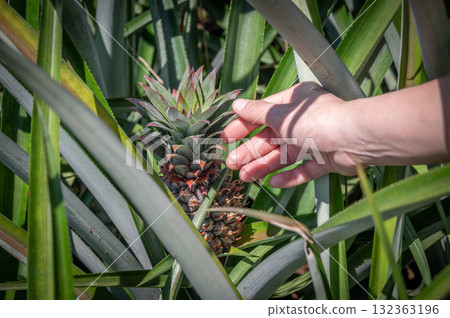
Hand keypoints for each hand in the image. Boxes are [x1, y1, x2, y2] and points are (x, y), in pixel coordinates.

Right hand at [222, 82, 360, 187]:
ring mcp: (315, 141)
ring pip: (285, 155)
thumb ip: (257, 113)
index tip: (226, 138)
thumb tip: (236, 104)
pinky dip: (290, 176)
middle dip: (250, 152)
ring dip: (264, 166)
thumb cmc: (316, 120)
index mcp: (293, 104)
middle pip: (271, 138)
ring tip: (245, 177)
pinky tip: (273, 183)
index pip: (262, 115)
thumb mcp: (281, 115)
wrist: (355, 140)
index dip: (243, 127)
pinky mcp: (326, 160)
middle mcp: (304, 121)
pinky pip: (304, 169)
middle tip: (231, 164)